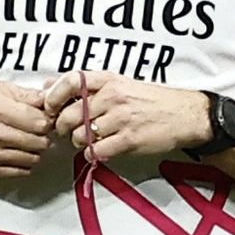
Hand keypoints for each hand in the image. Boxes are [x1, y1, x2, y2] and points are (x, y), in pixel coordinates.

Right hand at [0, 81, 59, 180]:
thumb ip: (24, 94)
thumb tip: (48, 98)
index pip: (38, 122)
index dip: (47, 121)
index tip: (45, 119)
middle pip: (38, 142)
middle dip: (43, 137)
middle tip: (39, 132)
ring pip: (32, 158)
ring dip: (35, 151)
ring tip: (27, 142)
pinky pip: (20, 171)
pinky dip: (25, 164)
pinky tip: (18, 153)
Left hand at [51, 72, 208, 164]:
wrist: (185, 115)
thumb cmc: (151, 100)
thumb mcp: (120, 84)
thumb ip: (86, 86)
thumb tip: (49, 85)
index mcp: (109, 80)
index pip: (70, 81)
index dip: (53, 96)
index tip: (49, 107)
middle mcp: (113, 96)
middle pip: (70, 114)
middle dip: (62, 127)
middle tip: (66, 131)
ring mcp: (120, 118)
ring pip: (80, 135)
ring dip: (78, 142)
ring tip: (88, 140)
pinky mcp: (128, 139)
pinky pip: (96, 151)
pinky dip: (92, 154)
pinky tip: (99, 150)